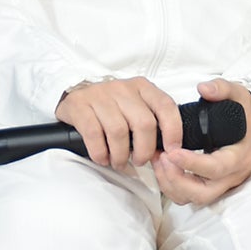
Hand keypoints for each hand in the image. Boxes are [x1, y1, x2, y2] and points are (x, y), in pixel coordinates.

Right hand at [55, 76, 183, 169]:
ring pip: (119, 131)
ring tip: (119, 162)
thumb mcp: (135, 108)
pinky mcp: (80, 105)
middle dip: (144, 150)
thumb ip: (152, 125)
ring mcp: (100, 95)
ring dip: (121, 155)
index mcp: (142, 87)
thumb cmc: (111, 108)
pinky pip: (94, 134)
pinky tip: (103, 157)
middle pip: (144, 123)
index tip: (172, 150)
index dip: (173, 130)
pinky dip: (100, 152)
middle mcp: (123, 88)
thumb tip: (168, 153)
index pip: (165, 106)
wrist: (77, 97)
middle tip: (140, 161)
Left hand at [153, 79, 250, 204]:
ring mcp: (222, 184)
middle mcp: (232, 175)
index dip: (192, 163)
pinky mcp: (213, 186)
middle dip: (177, 180)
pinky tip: (163, 168)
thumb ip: (222, 89)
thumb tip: (204, 88)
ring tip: (158, 160)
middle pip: (202, 193)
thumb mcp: (238, 94)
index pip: (215, 168)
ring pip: (194, 198)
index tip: (172, 152)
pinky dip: (174, 187)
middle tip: (161, 158)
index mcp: (239, 156)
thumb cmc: (245, 113)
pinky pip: (191, 196)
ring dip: (172, 185)